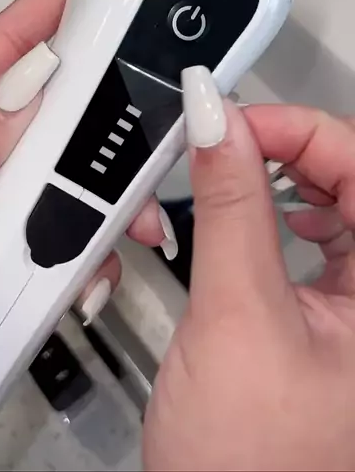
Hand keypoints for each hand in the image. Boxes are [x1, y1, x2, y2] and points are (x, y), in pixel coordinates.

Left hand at [0, 0, 170, 347]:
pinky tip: (93, 257)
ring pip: (67, 171)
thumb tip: (26, 88)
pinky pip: (63, 228)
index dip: (48, 7)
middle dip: (102, 115)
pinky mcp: (6, 242)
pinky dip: (89, 244)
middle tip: (141, 113)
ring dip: (104, 192)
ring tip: (125, 213)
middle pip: (50, 108)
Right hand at [144, 67, 354, 470]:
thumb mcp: (235, 319)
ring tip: (244, 173)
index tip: (234, 120)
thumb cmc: (248, 465)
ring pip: (347, 201)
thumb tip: (216, 122)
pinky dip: (296, 209)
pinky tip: (273, 215)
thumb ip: (229, 210)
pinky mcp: (342, 315)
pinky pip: (334, 235)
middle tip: (230, 140)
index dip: (303, 131)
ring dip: (294, 174)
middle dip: (294, 148)